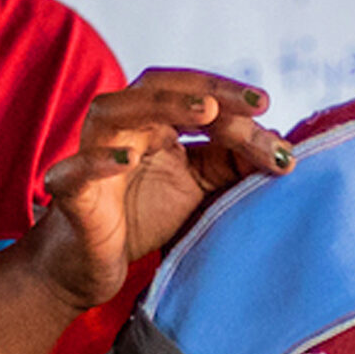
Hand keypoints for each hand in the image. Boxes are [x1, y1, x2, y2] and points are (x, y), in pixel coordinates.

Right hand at [29, 68, 292, 310]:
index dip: (231, 97)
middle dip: (206, 90)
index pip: (192, 94)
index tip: (268, 106)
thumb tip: (284, 145)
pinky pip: (75, 171)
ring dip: (160, 105)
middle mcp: (121, 128)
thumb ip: (233, 163)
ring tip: (205, 112)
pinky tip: (127, 161)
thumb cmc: (142, 216)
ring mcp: (91, 155)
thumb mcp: (199, 187)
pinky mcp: (70, 193)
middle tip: (253, 104)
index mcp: (152, 122)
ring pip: (113, 112)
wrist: (91, 265)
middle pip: (156, 88)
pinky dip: (97, 162)